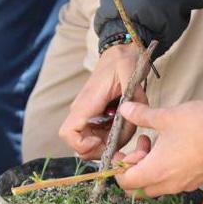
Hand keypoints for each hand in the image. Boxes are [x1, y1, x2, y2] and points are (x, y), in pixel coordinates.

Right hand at [58, 42, 147, 158]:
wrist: (119, 54)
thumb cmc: (123, 63)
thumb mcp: (130, 76)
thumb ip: (133, 98)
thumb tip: (134, 117)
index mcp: (86, 104)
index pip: (68, 134)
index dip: (83, 145)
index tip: (103, 142)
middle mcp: (82, 112)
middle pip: (79, 145)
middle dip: (101, 150)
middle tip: (121, 139)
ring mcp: (88, 116)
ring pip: (91, 144)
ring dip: (110, 144)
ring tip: (126, 127)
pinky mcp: (95, 118)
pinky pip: (99, 137)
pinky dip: (113, 138)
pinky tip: (124, 123)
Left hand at [114, 101, 202, 196]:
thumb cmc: (198, 125)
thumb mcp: (165, 117)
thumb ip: (141, 115)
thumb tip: (124, 109)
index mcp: (157, 171)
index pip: (126, 182)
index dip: (118, 167)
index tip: (124, 149)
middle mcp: (169, 183)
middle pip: (139, 187)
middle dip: (134, 168)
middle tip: (141, 145)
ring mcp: (184, 184)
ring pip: (156, 185)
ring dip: (150, 167)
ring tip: (156, 141)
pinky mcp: (197, 180)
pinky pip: (173, 182)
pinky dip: (165, 169)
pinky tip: (171, 147)